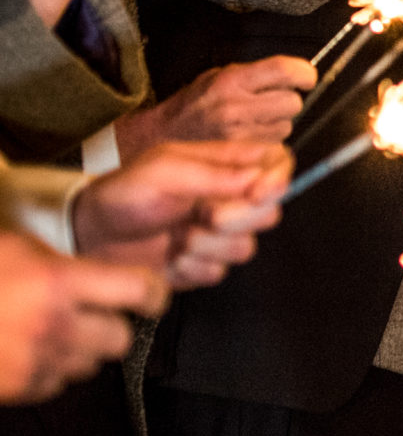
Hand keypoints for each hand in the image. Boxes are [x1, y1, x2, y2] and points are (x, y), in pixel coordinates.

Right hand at [0, 231, 165, 403]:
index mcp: (59, 282)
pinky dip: (50, 370)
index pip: (140, 293)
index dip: (152, 294)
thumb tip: (107, 275)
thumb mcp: (19, 248)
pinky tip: (26, 349)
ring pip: (90, 364)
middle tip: (91, 312)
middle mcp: (54, 325)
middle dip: (110, 325)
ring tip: (50, 329)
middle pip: (120, 338)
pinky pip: (57, 384)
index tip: (150, 295)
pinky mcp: (18, 389)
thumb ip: (68, 263)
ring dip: (80, 350)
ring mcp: (35, 361)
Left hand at [70, 137, 291, 289]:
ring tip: (177, 237)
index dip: (280, 178)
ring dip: (209, 246)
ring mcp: (218, 235)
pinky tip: (170, 257)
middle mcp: (229, 199)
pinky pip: (218, 272)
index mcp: (226, 166)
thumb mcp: (166, 172)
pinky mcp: (202, 265)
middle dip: (239, 218)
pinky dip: (192, 268)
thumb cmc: (125, 192)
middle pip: (270, 211)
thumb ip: (217, 176)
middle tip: (205, 216)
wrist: (90, 234)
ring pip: (246, 247)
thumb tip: (265, 178)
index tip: (260, 193)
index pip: (277, 163)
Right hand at [116, 57, 314, 161]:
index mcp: (231, 81)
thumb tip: (292, 72)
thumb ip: (253, 74)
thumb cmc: (192, 106)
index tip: (306, 77)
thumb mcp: (216, 77)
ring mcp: (239, 134)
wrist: (160, 138)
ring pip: (286, 126)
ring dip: (278, 123)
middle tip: (272, 103)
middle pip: (292, 102)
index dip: (303, 73)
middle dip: (288, 101)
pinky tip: (249, 138)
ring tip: (253, 122)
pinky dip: (268, 142)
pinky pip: (273, 146)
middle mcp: (236, 106)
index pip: (283, 70)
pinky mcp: (240, 156)